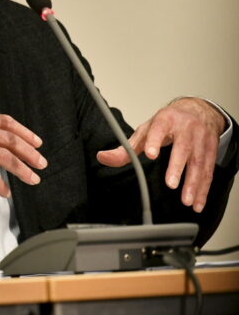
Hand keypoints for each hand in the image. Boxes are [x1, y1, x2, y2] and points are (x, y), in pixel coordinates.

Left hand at [97, 97, 226, 212]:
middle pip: (182, 148)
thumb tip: (103, 157)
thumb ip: (126, 147)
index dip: (154, 141)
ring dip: (193, 184)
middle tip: (170, 184)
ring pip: (199, 163)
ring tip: (186, 201)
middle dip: (177, 167)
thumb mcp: (146, 129)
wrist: (197, 111)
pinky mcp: (211, 151)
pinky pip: (209, 172)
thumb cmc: (169, 122)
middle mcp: (185, 129)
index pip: (159, 129)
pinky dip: (204, 189)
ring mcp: (200, 140)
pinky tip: (197, 203)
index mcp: (165, 120)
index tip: (150, 154)